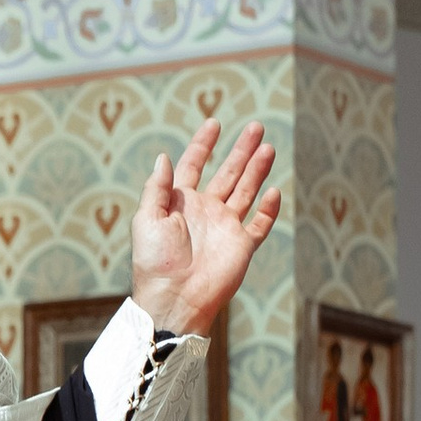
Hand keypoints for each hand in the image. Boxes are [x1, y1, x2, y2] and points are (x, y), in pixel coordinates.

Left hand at [130, 118, 280, 336]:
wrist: (174, 297)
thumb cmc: (154, 261)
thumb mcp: (146, 219)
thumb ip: (156, 188)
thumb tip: (164, 156)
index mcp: (181, 202)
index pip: (194, 165)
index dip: (203, 144)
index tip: (214, 122)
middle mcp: (205, 211)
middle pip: (228, 173)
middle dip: (241, 150)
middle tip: (255, 127)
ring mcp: (225, 227)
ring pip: (246, 191)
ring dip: (257, 170)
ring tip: (267, 146)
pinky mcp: (242, 246)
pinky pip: (259, 224)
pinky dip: (269, 208)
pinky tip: (273, 190)